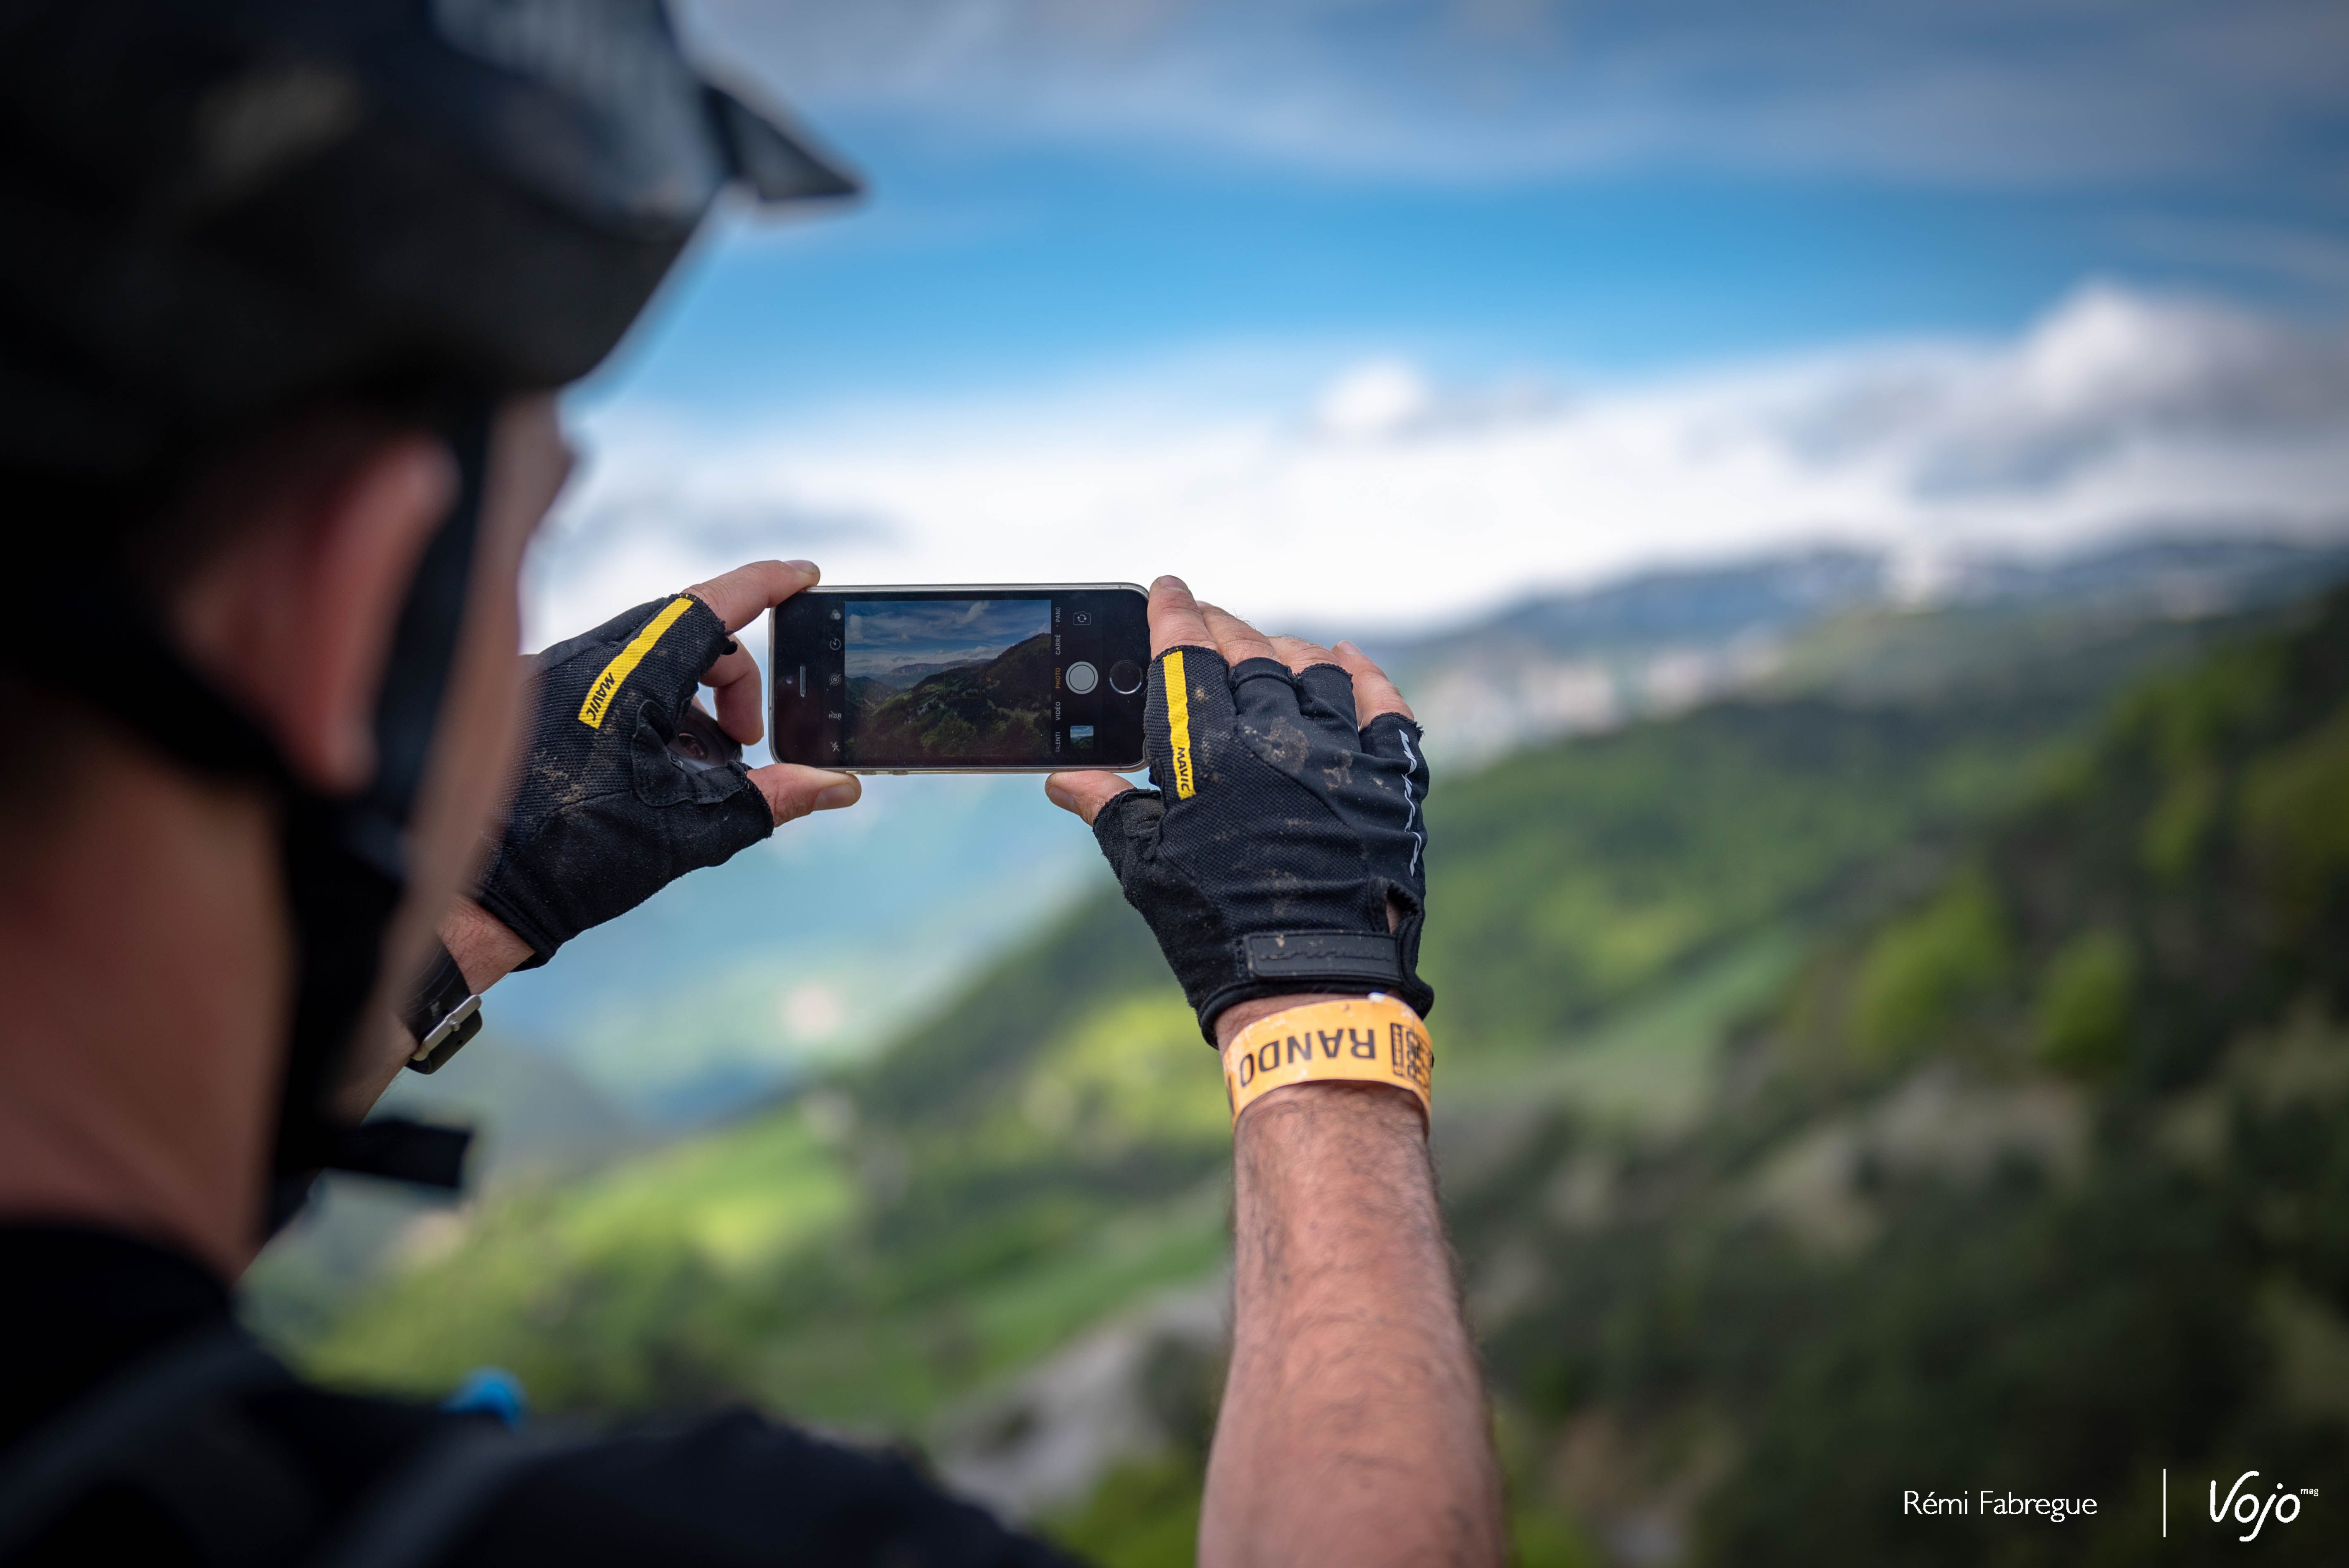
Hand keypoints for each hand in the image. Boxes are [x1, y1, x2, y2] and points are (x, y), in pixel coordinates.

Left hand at [464, 559, 859, 974]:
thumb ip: (772, 798)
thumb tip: (838, 786)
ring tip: (704, 767)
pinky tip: (658, 770)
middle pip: (684, 632)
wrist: (478, 896)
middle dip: (733, 675)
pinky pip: (609, 680)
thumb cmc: (578, 858)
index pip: (711, 605)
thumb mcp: (692, 826)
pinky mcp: (535, 701)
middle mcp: (585, 661)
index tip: (803, 575)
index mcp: (627, 677)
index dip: (765, 585)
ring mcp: (552, 676)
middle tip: (750, 738)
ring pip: (646, 658)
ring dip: (692, 699)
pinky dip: (651, 710)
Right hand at [1046, 576, 1430, 1040]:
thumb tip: (1064, 777)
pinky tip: (1347, 661)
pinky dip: (1366, 677)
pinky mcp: (1389, 782)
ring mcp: (1338, 757)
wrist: (1308, 987)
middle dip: (1222, 628)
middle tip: (1208, 623)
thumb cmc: (1213, 931)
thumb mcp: (1146, 867)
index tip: (1167, 587)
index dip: (1172, 613)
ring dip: (1287, 650)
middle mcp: (1275, 740)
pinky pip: (1384, 708)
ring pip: (1315, 670)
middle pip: (1247, 653)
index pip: (1184, 655)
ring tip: (1269, 648)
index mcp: (1206, 755)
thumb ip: (1109, 807)